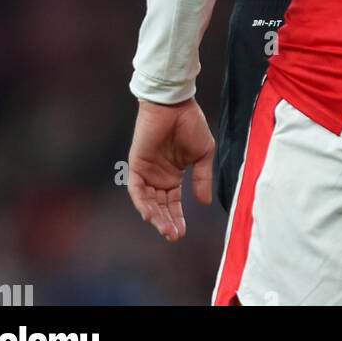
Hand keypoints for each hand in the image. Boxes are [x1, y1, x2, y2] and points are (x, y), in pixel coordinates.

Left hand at [127, 98, 214, 239]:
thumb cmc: (190, 123)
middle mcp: (158, 177)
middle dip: (167, 222)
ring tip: (165, 229)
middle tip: (174, 236)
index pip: (173, 203)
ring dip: (156, 216)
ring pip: (148, 202)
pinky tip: (150, 214)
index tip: (183, 232)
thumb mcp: (203, 154)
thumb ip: (202, 178)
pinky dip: (142, 202)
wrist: (175, 104)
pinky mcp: (136, 165)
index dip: (177, 218)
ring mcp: (147, 172)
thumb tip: (205, 203)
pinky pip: (137, 189)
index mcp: (173, 175)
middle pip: (161, 206)